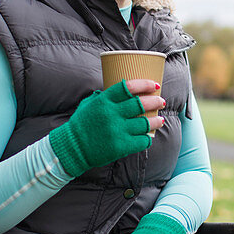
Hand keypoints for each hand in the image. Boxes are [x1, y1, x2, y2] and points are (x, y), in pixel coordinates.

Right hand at [50, 79, 164, 177]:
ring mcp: (117, 131)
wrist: (72, 148)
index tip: (154, 85)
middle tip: (161, 101)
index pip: (128, 87)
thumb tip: (122, 89)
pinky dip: (148, 138)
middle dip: (155, 101)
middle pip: (141, 104)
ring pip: (145, 123)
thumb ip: (104, 96)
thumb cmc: (81, 125)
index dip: (144, 84)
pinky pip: (142, 140)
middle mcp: (111, 114)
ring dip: (156, 121)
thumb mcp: (89, 104)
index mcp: (104, 101)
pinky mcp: (120, 146)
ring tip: (160, 120)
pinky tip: (149, 136)